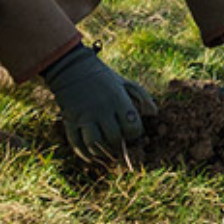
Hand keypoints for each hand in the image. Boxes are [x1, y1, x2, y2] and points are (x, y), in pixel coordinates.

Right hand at [41, 45, 155, 161]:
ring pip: (95, 145)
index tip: (131, 132)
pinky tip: (92, 155)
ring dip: (103, 153)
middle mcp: (101, 109)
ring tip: (107, 152)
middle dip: (120, 146)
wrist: (71, 68)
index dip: (134, 134)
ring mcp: (84, 116)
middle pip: (114, 139)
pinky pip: (77, 145)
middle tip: (120, 146)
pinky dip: (85, 155)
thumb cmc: (102, 78)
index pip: (132, 127)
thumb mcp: (123, 83)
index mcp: (117, 99)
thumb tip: (153, 112)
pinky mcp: (70, 121)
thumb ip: (141, 96)